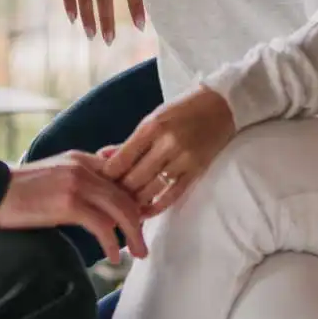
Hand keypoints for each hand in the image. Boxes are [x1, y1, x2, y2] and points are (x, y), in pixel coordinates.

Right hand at [0, 151, 147, 263]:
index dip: (137, 197)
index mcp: (81, 158)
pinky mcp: (69, 203)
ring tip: (136, 254)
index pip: (122, 173)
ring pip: (120, 209)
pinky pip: (102, 225)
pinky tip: (113, 257)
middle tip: (143, 244)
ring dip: (133, 235)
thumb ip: (79, 180)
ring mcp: (77, 183)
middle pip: (126, 193)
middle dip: (140, 221)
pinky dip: (112, 244)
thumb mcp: (54, 175)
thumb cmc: (20, 190)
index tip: (144, 218)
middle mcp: (83, 166)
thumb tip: (101, 202)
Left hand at [102, 88, 236, 216]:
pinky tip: (145, 212)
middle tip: (107, 199)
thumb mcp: (152, 119)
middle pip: (134, 177)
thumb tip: (102, 158)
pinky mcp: (196, 171)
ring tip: (122, 208)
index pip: (122, 158)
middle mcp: (166, 144)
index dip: (107, 175)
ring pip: (151, 189)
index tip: (97, 182)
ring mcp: (183, 159)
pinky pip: (172, 195)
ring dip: (135, 202)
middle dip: (118, 191)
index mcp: (151, 127)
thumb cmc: (181, 111)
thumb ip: (129, 142)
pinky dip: (156, 206)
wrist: (220, 106)